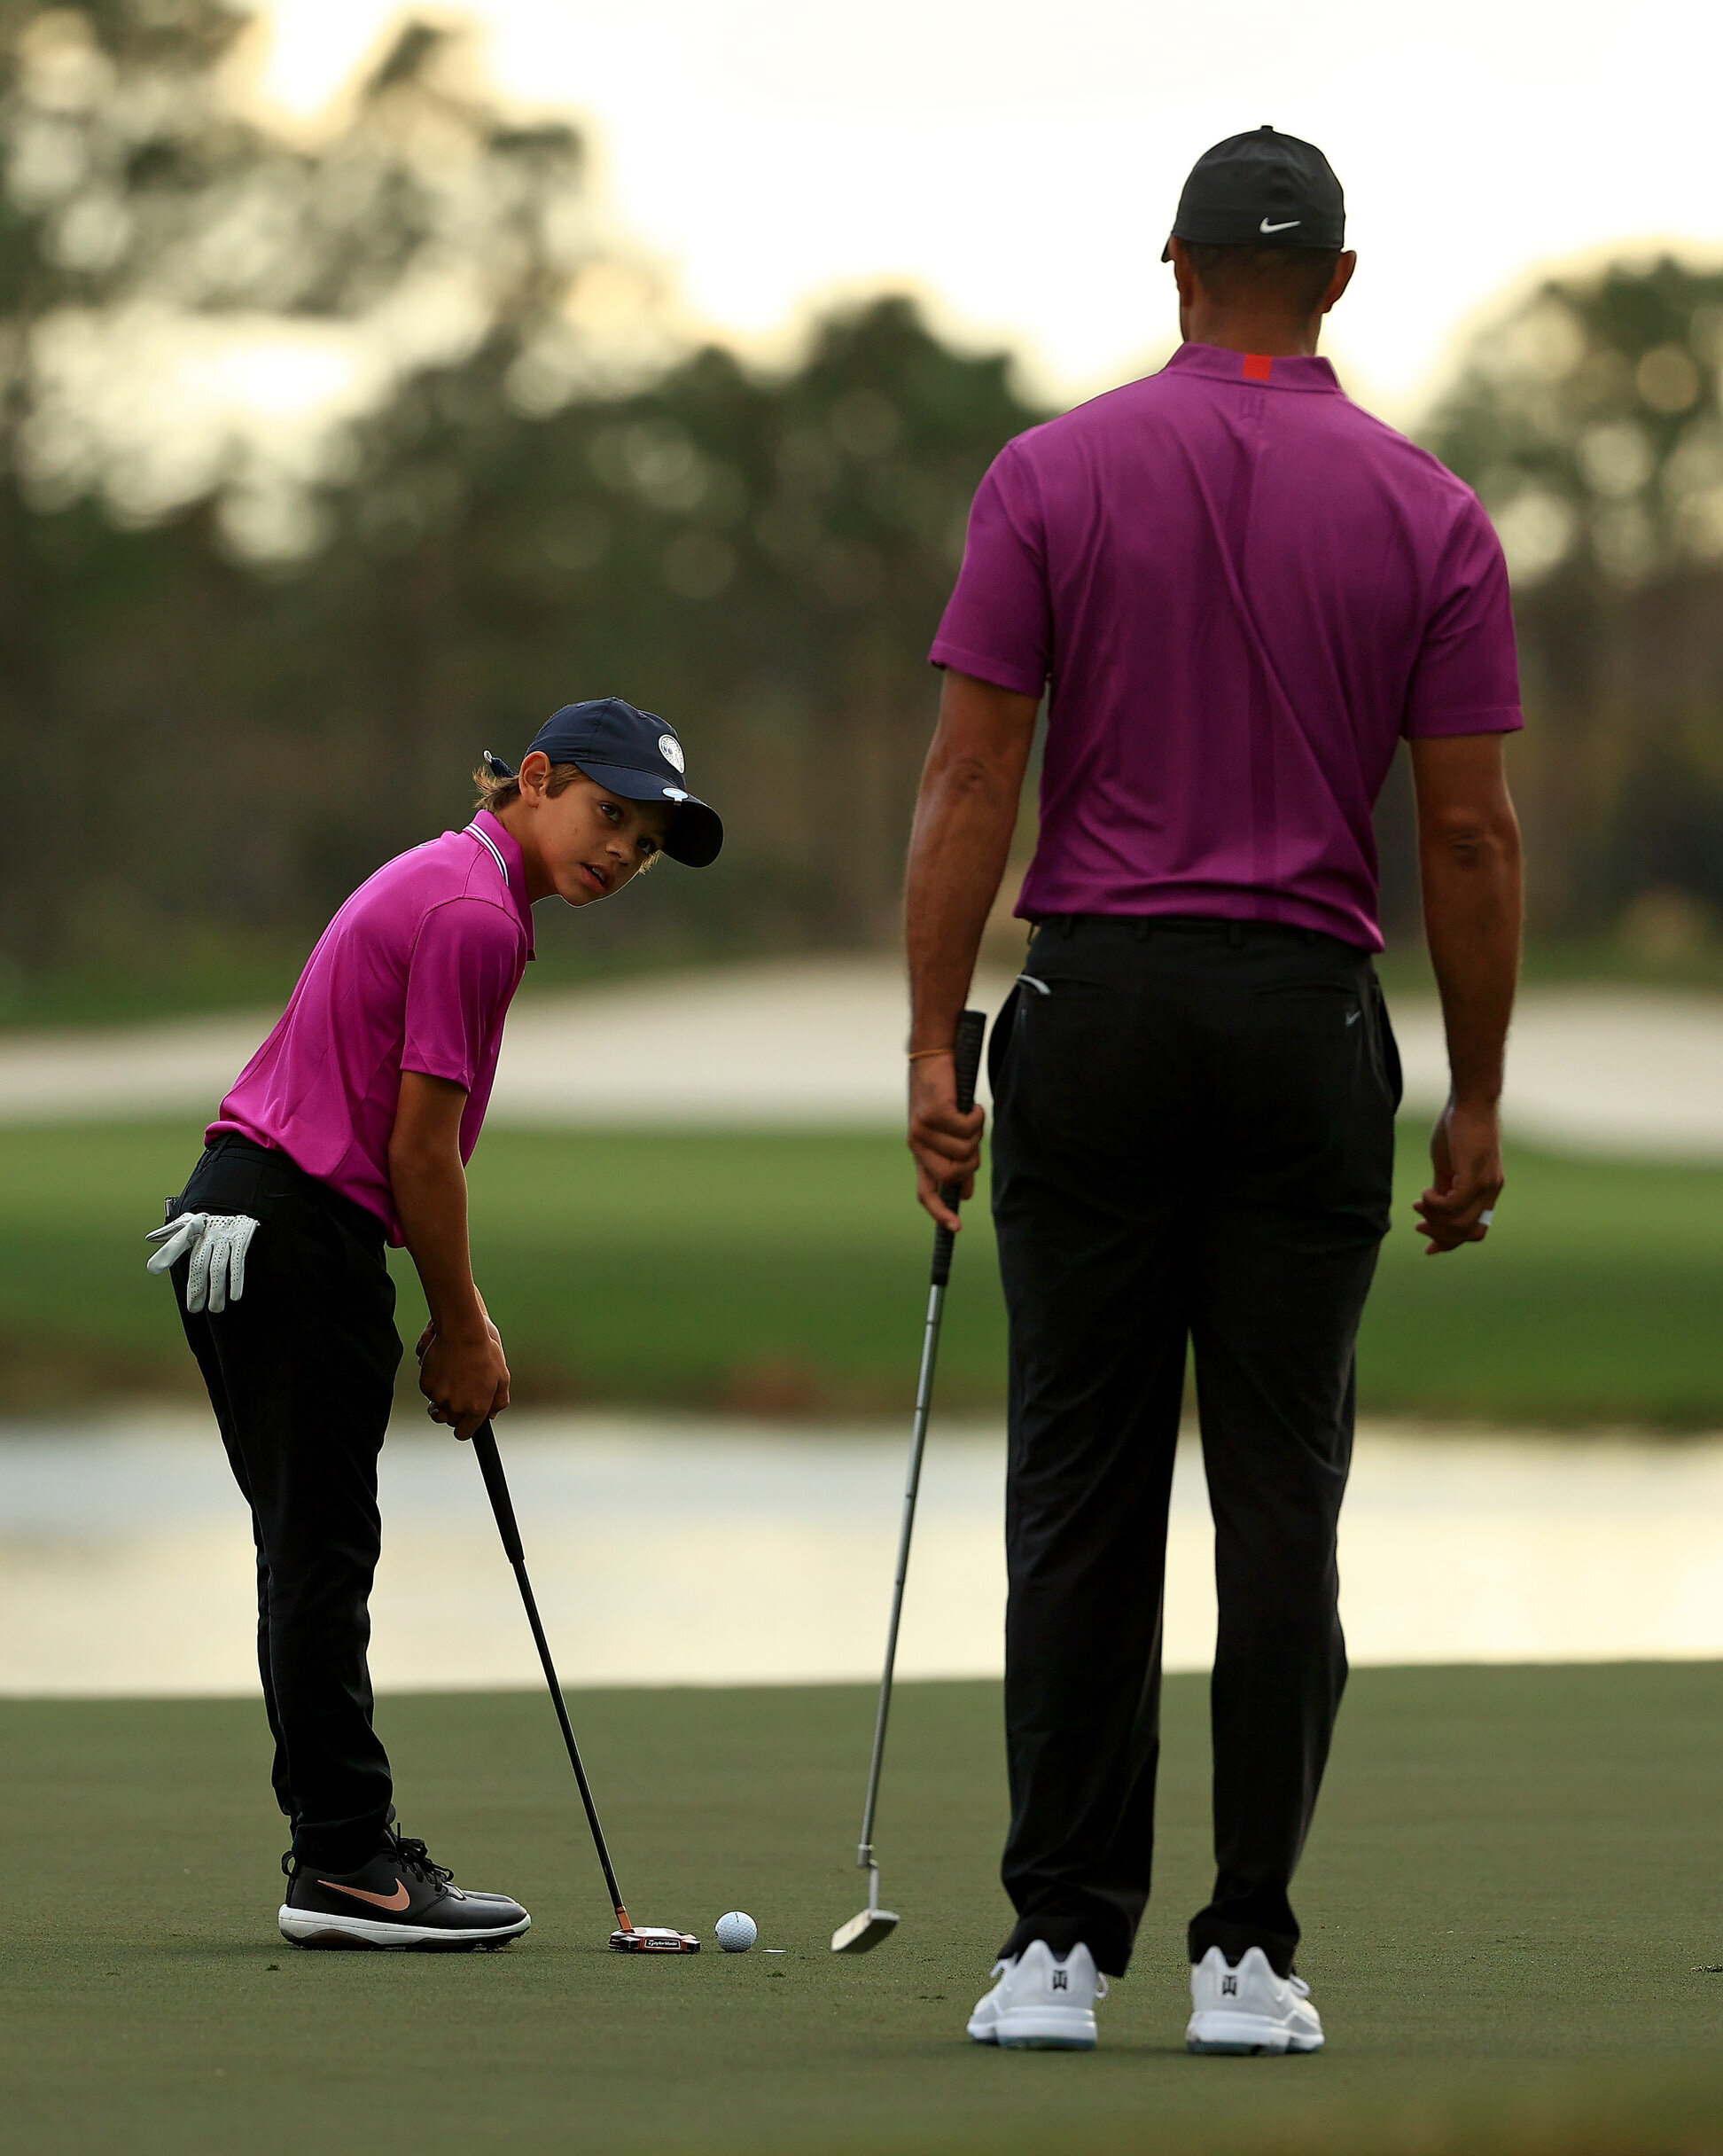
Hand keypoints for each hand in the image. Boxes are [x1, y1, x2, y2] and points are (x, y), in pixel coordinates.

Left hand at [145, 1213, 258, 1312]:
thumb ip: (171, 1232)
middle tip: (194, 1308)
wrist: (243, 1207)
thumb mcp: (191, 1222)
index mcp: (193, 1228)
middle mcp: (208, 1232)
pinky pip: (237, 1262)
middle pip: (199, 1263)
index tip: (153, 1269)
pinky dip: (237, 1280)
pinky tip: (234, 1296)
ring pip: (218, 1267)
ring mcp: (225, 1235)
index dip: (166, 1253)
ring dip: (216, 1290)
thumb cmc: (211, 1222)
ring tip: (215, 1308)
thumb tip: (150, 1238)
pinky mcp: (241, 1238)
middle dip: (196, 1287)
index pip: (178, 1240)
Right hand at [418, 1317, 509, 1439]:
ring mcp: (439, 1397)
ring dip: (444, 1395)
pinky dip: (435, 1383)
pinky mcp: (426, 1386)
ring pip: (438, 1405)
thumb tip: (492, 1415)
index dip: (464, 1427)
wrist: (463, 1331)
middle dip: (454, 1410)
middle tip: (461, 1390)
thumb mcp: (502, 1377)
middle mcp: (457, 1406)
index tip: (464, 1421)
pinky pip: (429, 1391)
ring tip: (455, 1374)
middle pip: (450, 1420)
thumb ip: (498, 1401)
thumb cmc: (485, 1352)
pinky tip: (445, 1367)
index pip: (464, 1433)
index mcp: (477, 1408)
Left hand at [908, 1054, 985, 1231]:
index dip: (940, 1212)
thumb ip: (957, 1161)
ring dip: (976, 1133)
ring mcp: (923, 1130)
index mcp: (921, 1153)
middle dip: (972, 1161)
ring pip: (965, 1150)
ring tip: (968, 1114)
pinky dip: (976, 1116)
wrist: (935, 1056)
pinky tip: (969, 1104)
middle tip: (974, 1139)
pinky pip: (968, 1128)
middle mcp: (918, 1145)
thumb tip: (966, 1193)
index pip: (926, 1191)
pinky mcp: (933, 1113)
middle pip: (954, 1174)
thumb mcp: (949, 1132)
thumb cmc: (945, 1094)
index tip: (956, 1228)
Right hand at [1414, 1098, 1502, 1254]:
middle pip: (1469, 1233)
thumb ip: (1444, 1186)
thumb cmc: (1458, 1127)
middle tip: (1419, 1225)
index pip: (1475, 1229)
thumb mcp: (1448, 1164)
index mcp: (1487, 1190)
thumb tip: (1432, 1207)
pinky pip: (1454, 1205)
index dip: (1451, 1243)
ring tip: (1420, 1204)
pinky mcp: (1475, 1175)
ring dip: (1434, 1220)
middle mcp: (1491, 1191)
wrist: (1470, 1101)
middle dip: (1440, 1236)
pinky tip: (1425, 1193)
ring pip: (1460, 1223)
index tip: (1428, 1247)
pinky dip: (1435, 1206)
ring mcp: (1485, 1185)